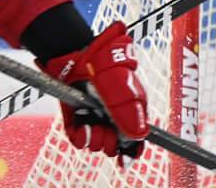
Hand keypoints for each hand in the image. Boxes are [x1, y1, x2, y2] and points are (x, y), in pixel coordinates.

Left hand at [38, 22, 148, 157]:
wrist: (76, 56)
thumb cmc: (105, 68)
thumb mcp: (123, 90)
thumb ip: (131, 114)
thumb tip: (139, 137)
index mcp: (131, 111)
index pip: (136, 139)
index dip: (133, 151)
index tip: (126, 159)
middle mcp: (113, 119)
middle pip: (116, 146)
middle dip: (112, 144)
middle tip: (109, 131)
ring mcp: (95, 120)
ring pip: (98, 146)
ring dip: (96, 139)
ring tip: (94, 124)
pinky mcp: (77, 121)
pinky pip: (80, 141)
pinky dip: (82, 138)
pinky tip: (83, 126)